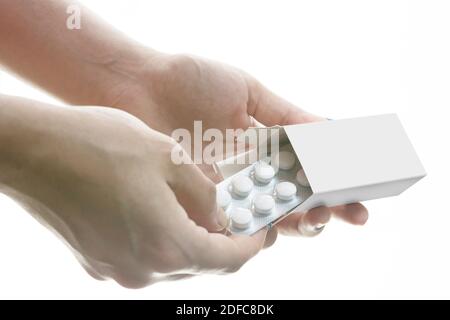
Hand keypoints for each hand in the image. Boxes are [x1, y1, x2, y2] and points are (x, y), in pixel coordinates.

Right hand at [0, 97, 266, 287]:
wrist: (34, 151)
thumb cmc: (100, 148)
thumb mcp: (170, 159)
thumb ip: (206, 195)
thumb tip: (224, 213)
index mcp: (168, 246)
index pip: (228, 260)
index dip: (252, 245)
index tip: (263, 229)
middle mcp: (143, 270)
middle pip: (201, 262)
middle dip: (224, 240)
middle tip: (236, 213)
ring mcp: (117, 270)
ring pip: (173, 261)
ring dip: (193, 238)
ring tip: (201, 208)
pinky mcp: (97, 262)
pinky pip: (145, 257)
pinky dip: (164, 239)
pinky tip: (163, 211)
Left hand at [106, 52, 368, 243]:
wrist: (141, 90)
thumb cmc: (193, 84)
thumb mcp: (249, 93)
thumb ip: (288, 116)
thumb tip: (332, 130)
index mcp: (266, 146)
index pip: (308, 173)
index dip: (335, 188)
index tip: (361, 198)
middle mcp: (251, 173)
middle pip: (296, 202)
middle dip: (327, 211)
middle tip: (351, 213)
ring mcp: (228, 191)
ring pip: (271, 219)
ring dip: (300, 223)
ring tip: (318, 216)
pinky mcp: (203, 204)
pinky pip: (234, 225)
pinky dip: (257, 229)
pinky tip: (276, 225)